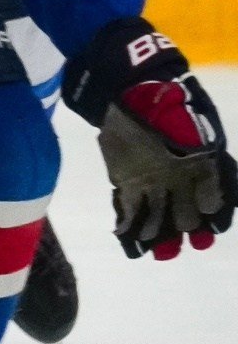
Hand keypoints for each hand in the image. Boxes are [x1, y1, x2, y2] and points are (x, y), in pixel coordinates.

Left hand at [63, 17, 232, 258]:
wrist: (131, 90)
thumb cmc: (168, 104)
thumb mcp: (190, 122)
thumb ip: (199, 148)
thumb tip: (206, 175)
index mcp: (204, 166)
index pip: (217, 197)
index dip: (216, 214)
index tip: (212, 226)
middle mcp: (183, 180)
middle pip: (189, 213)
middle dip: (190, 231)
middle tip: (190, 244)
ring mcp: (155, 183)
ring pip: (161, 217)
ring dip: (160, 236)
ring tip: (159, 253)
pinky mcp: (127, 183)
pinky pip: (130, 210)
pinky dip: (129, 227)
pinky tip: (129, 243)